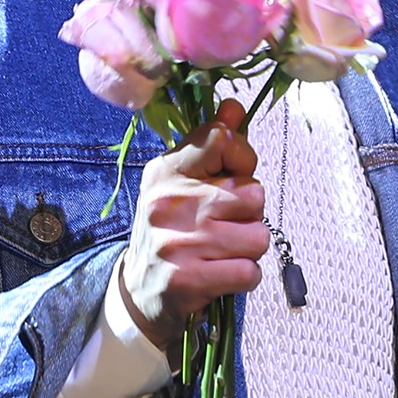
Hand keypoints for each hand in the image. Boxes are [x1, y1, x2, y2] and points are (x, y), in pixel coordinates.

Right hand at [120, 98, 268, 353]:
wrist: (139, 290)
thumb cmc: (171, 226)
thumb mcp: (182, 180)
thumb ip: (212, 144)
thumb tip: (236, 106)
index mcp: (168, 169)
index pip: (223, 139)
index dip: (243, 159)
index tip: (233, 178)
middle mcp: (170, 201)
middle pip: (254, 193)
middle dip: (250, 213)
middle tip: (227, 224)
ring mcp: (178, 242)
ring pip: (258, 236)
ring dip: (250, 247)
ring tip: (226, 250)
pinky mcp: (188, 280)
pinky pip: (249, 272)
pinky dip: (244, 276)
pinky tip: (223, 273)